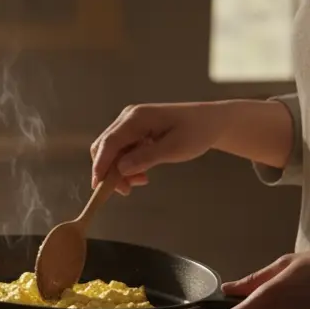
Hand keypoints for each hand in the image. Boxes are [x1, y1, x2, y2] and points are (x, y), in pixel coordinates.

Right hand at [89, 102, 232, 194]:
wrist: (211, 121)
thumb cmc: (197, 132)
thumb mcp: (175, 148)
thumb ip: (147, 158)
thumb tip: (121, 169)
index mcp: (136, 118)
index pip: (109, 142)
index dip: (101, 165)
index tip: (98, 187)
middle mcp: (128, 118)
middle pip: (104, 147)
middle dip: (110, 171)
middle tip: (126, 191)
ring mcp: (130, 123)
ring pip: (111, 151)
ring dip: (120, 170)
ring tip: (140, 182)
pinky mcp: (134, 130)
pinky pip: (121, 150)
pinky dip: (127, 165)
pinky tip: (142, 174)